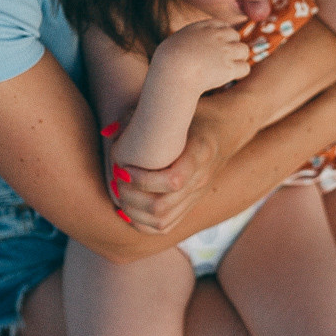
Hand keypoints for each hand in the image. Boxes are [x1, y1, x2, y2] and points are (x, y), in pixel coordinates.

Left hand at [106, 116, 219, 232]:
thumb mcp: (175, 109)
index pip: (173, 180)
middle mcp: (201, 180)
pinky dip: (142, 222)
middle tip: (117, 179)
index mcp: (200, 154)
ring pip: (161, 221)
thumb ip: (143, 116)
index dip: (143, 179)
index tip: (125, 166)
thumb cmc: (195, 114)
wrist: (226, 130)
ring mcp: (196, 196)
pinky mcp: (190, 204)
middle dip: (130, 196)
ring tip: (120, 193)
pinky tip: (128, 206)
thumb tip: (109, 133)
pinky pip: (165, 226)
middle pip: (162, 206)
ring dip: (133, 211)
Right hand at [153, 20, 250, 94]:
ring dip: (238, 59)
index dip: (223, 35)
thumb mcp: (174, 41)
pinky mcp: (229, 68)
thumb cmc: (166, 61)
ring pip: (244, 50)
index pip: (221, 25)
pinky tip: (231, 77)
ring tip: (229, 68)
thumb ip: (186, 40)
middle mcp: (217, 36)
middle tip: (223, 58)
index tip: (218, 45)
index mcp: (203, 27)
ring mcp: (225, 51)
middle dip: (231, 46)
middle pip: (235, 35)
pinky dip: (240, 73)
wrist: (172, 72)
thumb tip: (186, 46)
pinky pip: (245, 68)